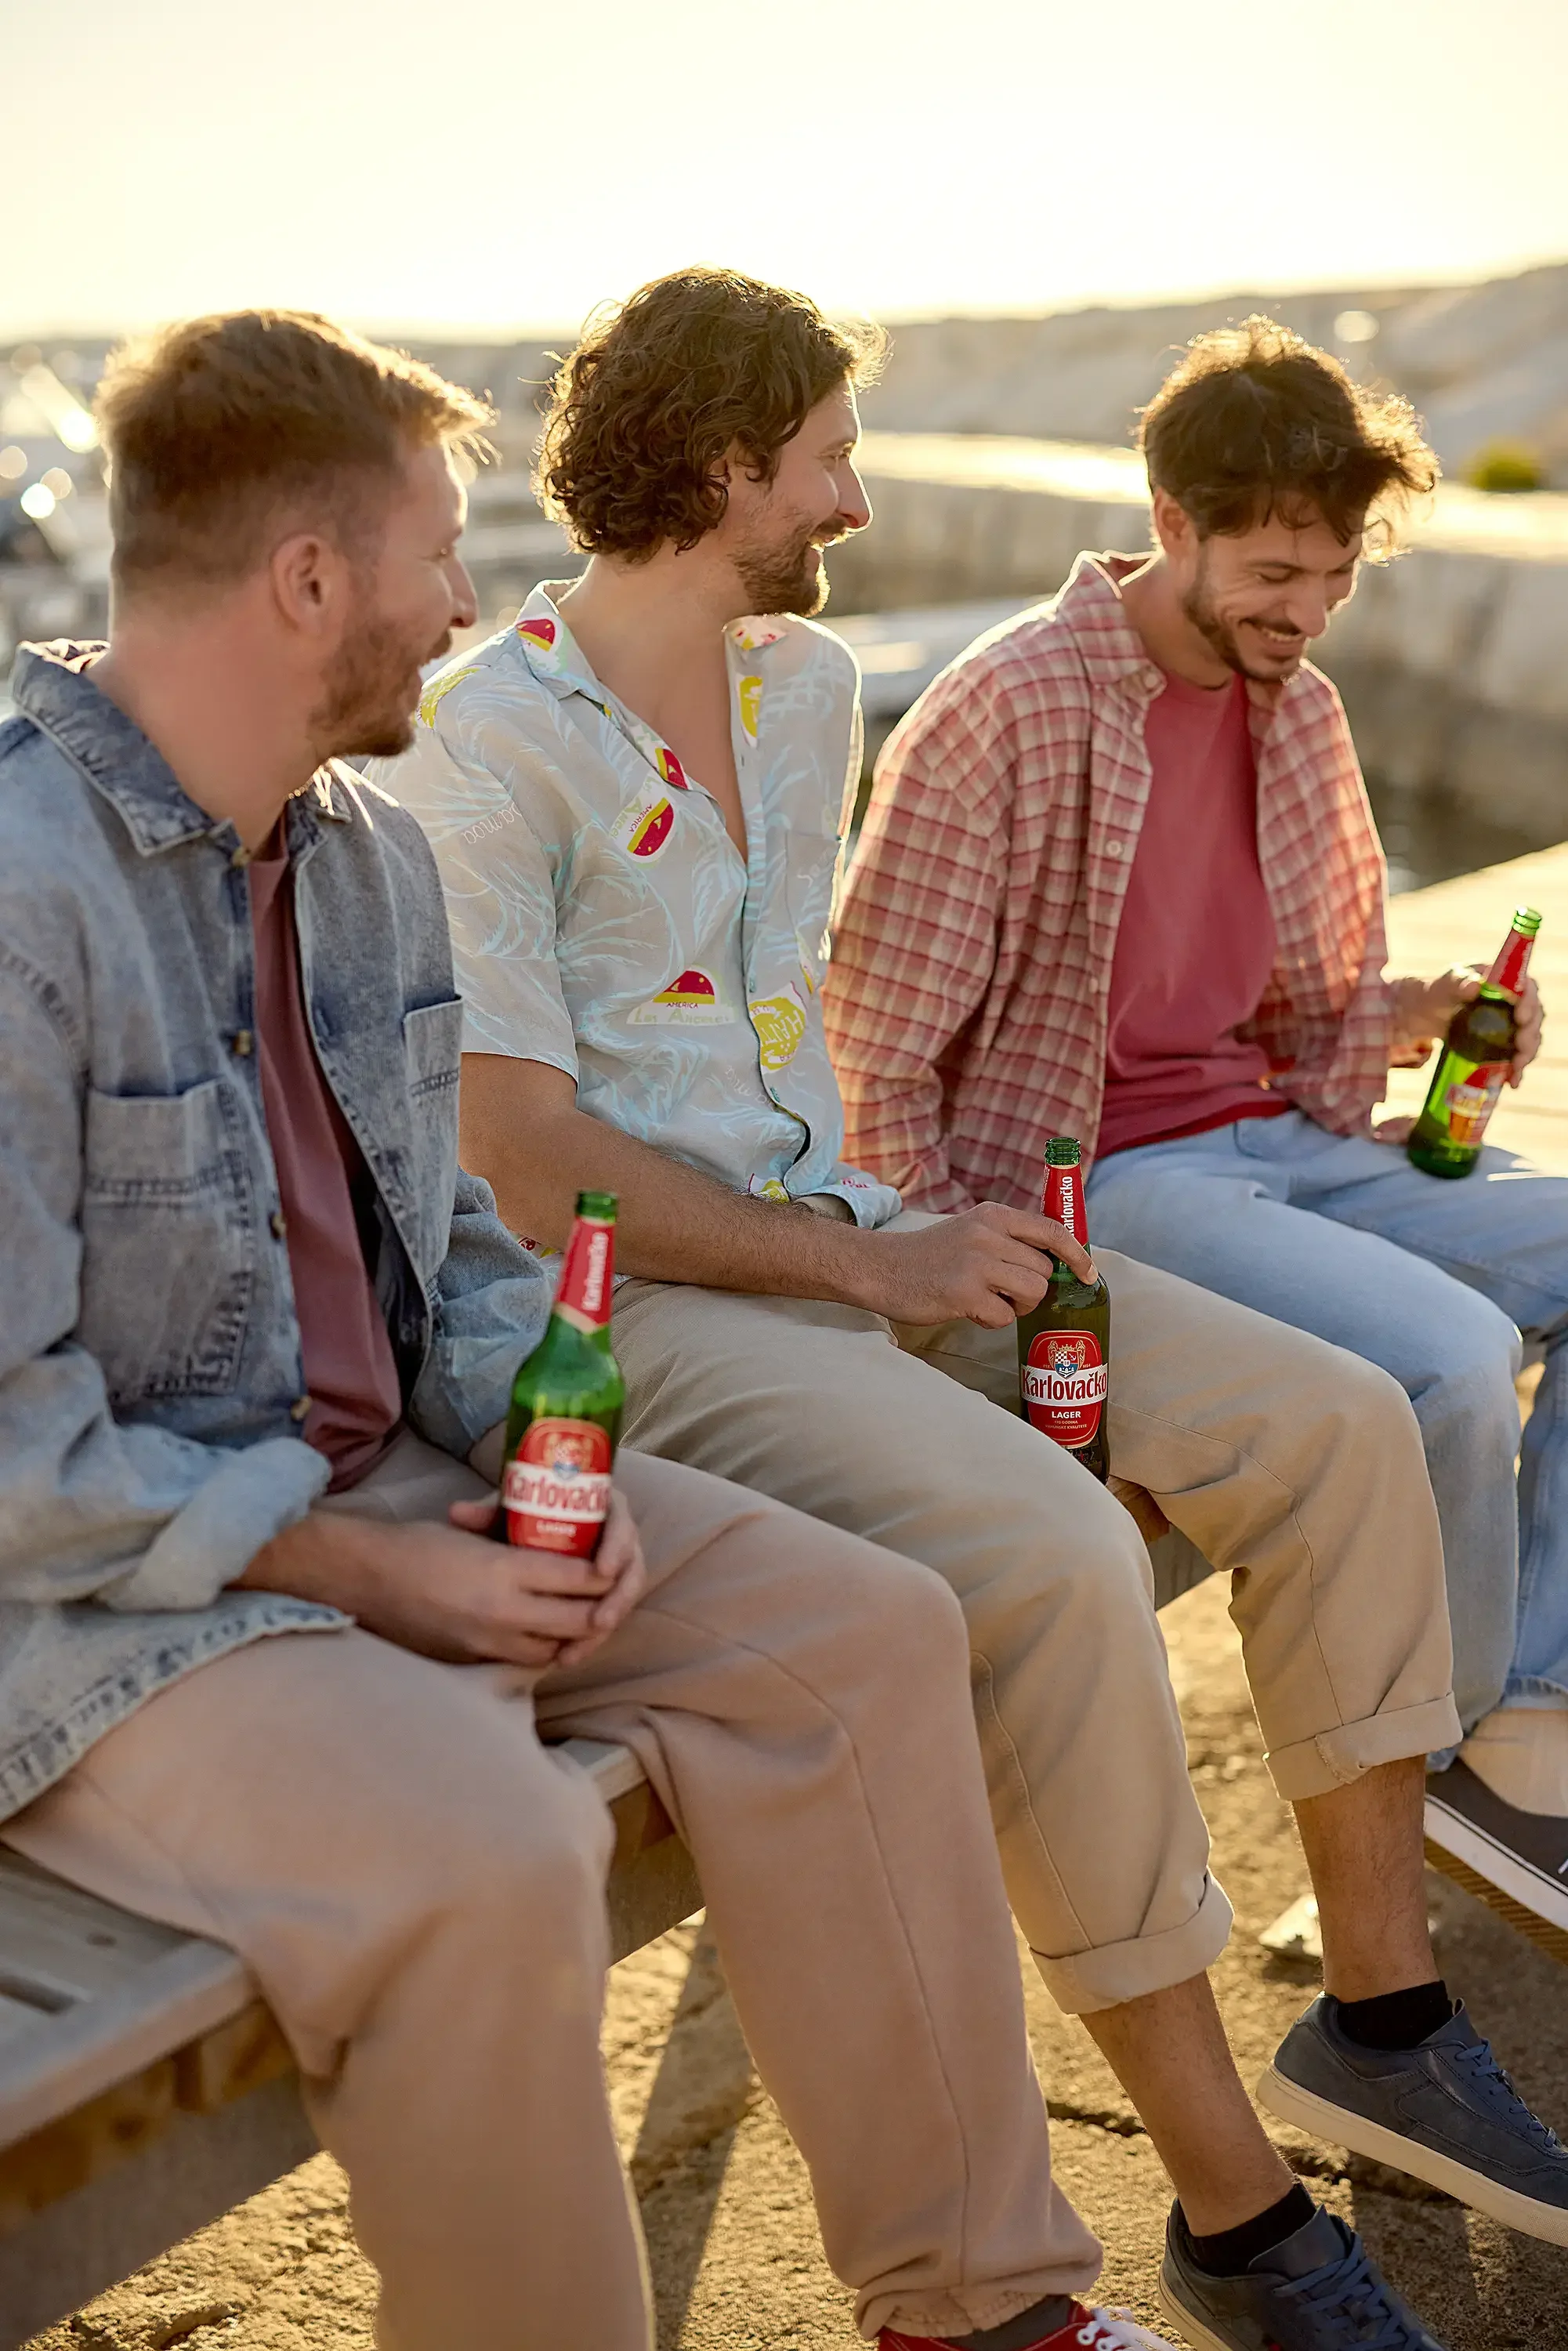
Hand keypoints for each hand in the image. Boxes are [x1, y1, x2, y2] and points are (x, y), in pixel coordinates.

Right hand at [238, 1485, 647, 1668]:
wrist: (363, 1580)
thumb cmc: (416, 1545)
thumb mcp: (475, 1534)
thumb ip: (519, 1546)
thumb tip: (561, 1550)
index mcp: (505, 1570)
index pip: (579, 1578)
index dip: (605, 1575)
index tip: (611, 1567)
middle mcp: (502, 1612)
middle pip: (579, 1621)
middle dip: (602, 1611)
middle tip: (608, 1599)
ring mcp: (487, 1643)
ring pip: (556, 1649)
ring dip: (576, 1637)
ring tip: (585, 1621)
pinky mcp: (471, 1663)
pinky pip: (524, 1663)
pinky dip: (543, 1652)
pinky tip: (548, 1639)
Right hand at [849, 1200, 1094, 1327]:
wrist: (881, 1268)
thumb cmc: (928, 1255)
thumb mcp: (970, 1230)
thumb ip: (1007, 1238)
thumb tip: (1054, 1262)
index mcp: (993, 1215)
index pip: (1052, 1229)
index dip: (1077, 1254)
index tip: (1088, 1273)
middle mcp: (988, 1235)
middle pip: (1043, 1269)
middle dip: (1033, 1288)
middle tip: (1006, 1292)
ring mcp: (976, 1264)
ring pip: (1031, 1291)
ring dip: (1017, 1305)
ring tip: (989, 1301)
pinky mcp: (964, 1293)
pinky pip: (1004, 1316)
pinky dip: (992, 1320)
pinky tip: (969, 1309)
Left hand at [1391, 967, 1543, 1083]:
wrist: (1426, 1014)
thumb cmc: (1438, 993)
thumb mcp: (1444, 986)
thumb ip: (1457, 982)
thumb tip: (1475, 986)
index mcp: (1503, 982)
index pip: (1527, 988)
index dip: (1529, 1002)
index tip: (1521, 1017)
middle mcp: (1512, 1002)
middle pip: (1534, 1016)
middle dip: (1530, 1033)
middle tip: (1521, 1046)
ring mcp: (1510, 1023)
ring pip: (1530, 1037)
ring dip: (1527, 1053)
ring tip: (1517, 1068)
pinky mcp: (1503, 1042)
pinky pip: (1517, 1055)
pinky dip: (1517, 1068)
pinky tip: (1513, 1081)